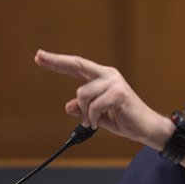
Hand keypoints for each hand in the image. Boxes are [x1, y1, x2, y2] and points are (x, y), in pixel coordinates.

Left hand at [34, 50, 173, 148]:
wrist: (146, 128)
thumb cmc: (124, 119)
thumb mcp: (98, 115)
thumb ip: (84, 108)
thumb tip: (68, 105)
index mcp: (103, 77)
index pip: (78, 66)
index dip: (58, 62)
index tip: (40, 56)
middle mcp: (108, 75)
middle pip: (78, 65)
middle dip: (56, 62)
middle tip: (38, 57)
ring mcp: (114, 83)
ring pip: (83, 94)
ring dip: (85, 113)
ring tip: (94, 121)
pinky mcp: (119, 94)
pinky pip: (94, 107)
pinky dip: (93, 119)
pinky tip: (99, 123)